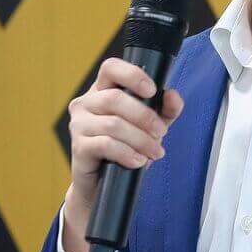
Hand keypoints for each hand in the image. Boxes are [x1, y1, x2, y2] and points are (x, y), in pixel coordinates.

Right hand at [62, 56, 184, 251]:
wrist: (102, 184)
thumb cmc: (124, 148)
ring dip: (141, 139)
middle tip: (161, 132)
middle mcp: (86, 103)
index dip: (132, 75)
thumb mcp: (150, 126)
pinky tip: (138, 161)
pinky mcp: (78, 147)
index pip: (110, 67)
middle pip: (115, 98)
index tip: (152, 90)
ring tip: (155, 152)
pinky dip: (127, 153)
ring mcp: (79, 125)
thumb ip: (165, 109)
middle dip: (145, 116)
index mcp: (102, 90)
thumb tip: (173, 96)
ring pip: (113, 124)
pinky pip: (106, 145)